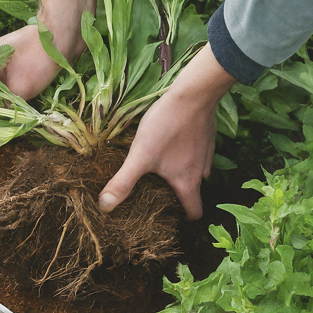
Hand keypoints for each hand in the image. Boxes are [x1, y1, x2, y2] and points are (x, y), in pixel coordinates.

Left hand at [98, 43, 235, 220]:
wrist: (193, 93)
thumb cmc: (167, 126)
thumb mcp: (140, 156)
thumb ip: (123, 182)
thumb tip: (105, 206)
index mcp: (187, 182)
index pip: (194, 211)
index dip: (185, 219)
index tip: (172, 218)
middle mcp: (201, 171)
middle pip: (194, 192)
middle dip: (180, 196)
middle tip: (161, 192)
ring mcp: (207, 153)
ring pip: (197, 171)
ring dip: (184, 174)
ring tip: (164, 169)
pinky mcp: (207, 136)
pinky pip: (198, 153)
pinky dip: (188, 155)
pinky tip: (173, 145)